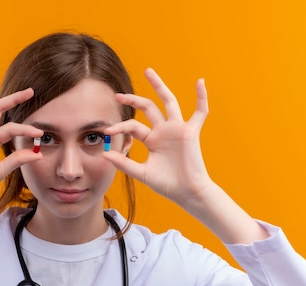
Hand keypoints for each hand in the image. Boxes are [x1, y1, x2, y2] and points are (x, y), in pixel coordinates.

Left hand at [103, 68, 210, 206]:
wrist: (186, 193)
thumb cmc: (167, 184)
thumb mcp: (141, 173)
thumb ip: (123, 163)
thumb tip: (104, 153)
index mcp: (151, 140)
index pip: (133, 126)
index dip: (120, 127)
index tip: (107, 131)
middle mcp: (164, 131)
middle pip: (148, 108)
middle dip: (133, 100)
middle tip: (118, 95)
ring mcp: (177, 129)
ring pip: (168, 102)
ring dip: (159, 86)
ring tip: (148, 71)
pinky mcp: (191, 132)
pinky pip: (200, 112)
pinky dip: (202, 97)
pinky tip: (200, 82)